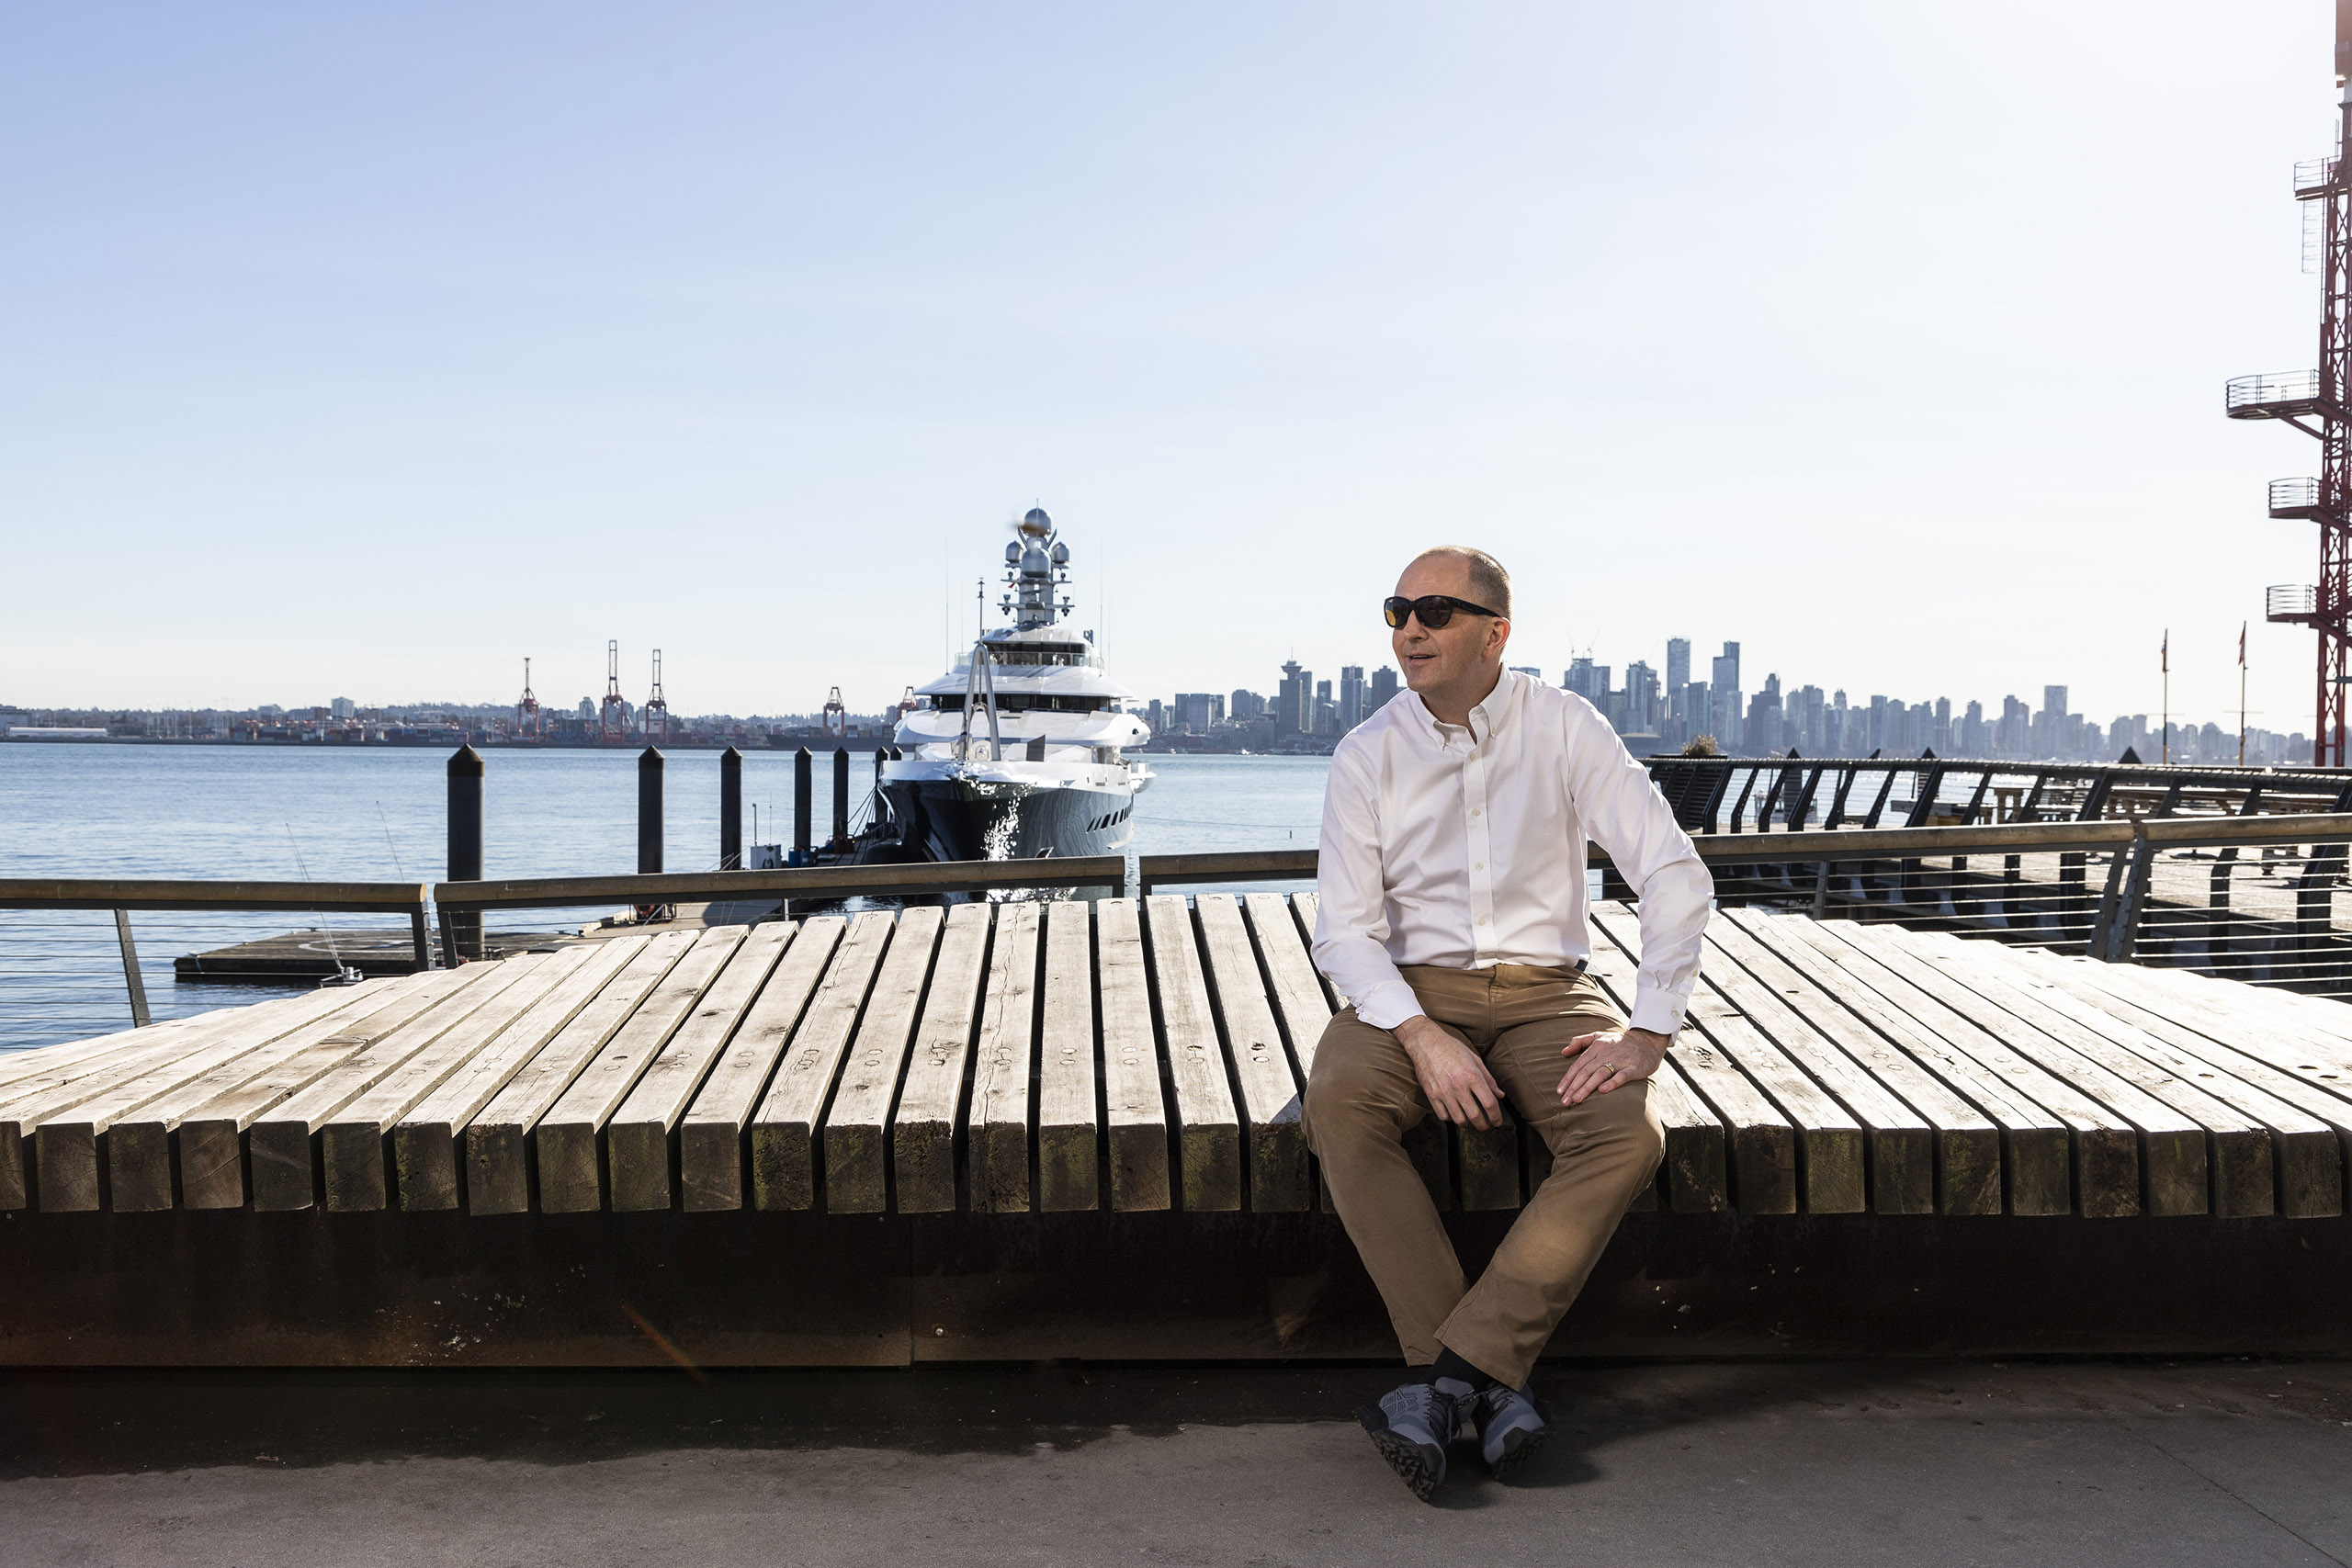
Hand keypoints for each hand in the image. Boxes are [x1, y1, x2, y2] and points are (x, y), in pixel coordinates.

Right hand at [1394, 1015, 1504, 1129]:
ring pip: (1459, 1119)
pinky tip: (1454, 1111)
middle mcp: (1458, 1086)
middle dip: (1484, 1125)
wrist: (1426, 1043)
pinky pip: (1443, 1116)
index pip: (1489, 1103)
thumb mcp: (1475, 1059)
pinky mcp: (1431, 1095)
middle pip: (1475, 1116)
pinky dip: (1451, 1118)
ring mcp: (1443, 1092)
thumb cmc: (1452, 1049)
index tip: (1497, 1121)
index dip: (1496, 1116)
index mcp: (1472, 1076)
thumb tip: (1500, 1095)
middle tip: (1486, 1124)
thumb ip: (1488, 1079)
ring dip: (1467, 1122)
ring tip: (1470, 1117)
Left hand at [1557, 1027, 1669, 1105]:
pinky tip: (1602, 1091)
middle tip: (1565, 1101)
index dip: (1568, 1078)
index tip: (1559, 1091)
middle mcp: (1606, 1053)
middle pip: (1586, 1071)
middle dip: (1574, 1087)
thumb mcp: (1598, 1036)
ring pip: (1600, 1074)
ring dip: (1587, 1087)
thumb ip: (1580, 1042)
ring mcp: (1620, 1060)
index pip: (1578, 1065)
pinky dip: (1612, 1083)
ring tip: (1577, 1099)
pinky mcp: (1634, 1068)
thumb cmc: (1619, 1042)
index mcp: (1596, 1047)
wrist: (1647, 1040)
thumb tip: (1563, 1052)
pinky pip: (1622, 1076)